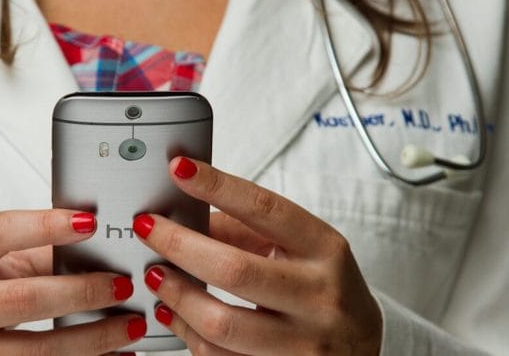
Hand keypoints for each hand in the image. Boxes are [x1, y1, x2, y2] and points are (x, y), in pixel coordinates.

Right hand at [0, 209, 145, 354]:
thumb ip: (39, 251)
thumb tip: (99, 248)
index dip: (44, 226)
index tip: (89, 224)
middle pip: (22, 299)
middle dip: (82, 292)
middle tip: (122, 285)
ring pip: (36, 350)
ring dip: (93, 338)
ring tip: (129, 324)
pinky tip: (111, 354)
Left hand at [133, 157, 381, 354]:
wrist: (361, 343)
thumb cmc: (321, 283)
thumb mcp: (298, 247)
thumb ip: (243, 228)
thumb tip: (182, 214)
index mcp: (324, 249)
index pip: (266, 210)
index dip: (218, 187)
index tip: (179, 170)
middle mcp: (319, 295)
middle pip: (235, 270)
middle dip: (179, 246)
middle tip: (147, 228)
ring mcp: (303, 342)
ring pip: (222, 324)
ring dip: (176, 296)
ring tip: (154, 275)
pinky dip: (186, 332)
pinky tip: (172, 312)